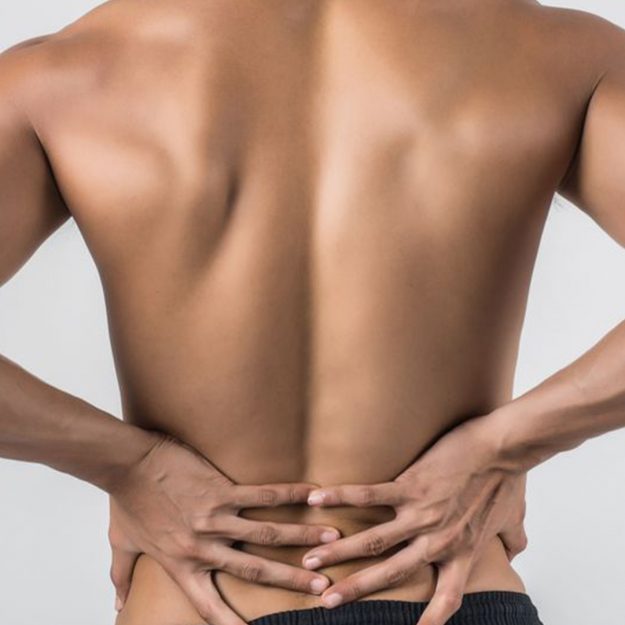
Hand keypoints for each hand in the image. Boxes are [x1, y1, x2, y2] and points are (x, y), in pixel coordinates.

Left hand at [107, 431, 340, 624]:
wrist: (128, 464)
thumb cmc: (127, 502)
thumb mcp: (123, 546)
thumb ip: (123, 578)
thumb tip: (118, 606)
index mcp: (182, 565)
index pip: (211, 606)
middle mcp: (203, 547)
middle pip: (255, 571)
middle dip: (291, 580)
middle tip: (321, 587)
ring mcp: (215, 518)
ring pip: (267, 534)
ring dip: (301, 538)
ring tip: (330, 540)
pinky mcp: (221, 490)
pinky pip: (262, 494)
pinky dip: (289, 494)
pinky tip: (312, 493)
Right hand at [300, 415, 527, 624]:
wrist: (502, 449)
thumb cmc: (508, 479)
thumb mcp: (514, 520)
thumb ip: (512, 541)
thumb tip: (516, 551)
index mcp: (462, 554)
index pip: (446, 600)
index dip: (430, 622)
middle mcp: (437, 542)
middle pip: (390, 574)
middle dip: (355, 589)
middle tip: (326, 600)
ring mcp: (421, 515)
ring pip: (372, 541)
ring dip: (338, 551)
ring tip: (312, 558)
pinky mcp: (410, 486)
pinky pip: (369, 495)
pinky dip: (341, 498)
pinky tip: (317, 500)